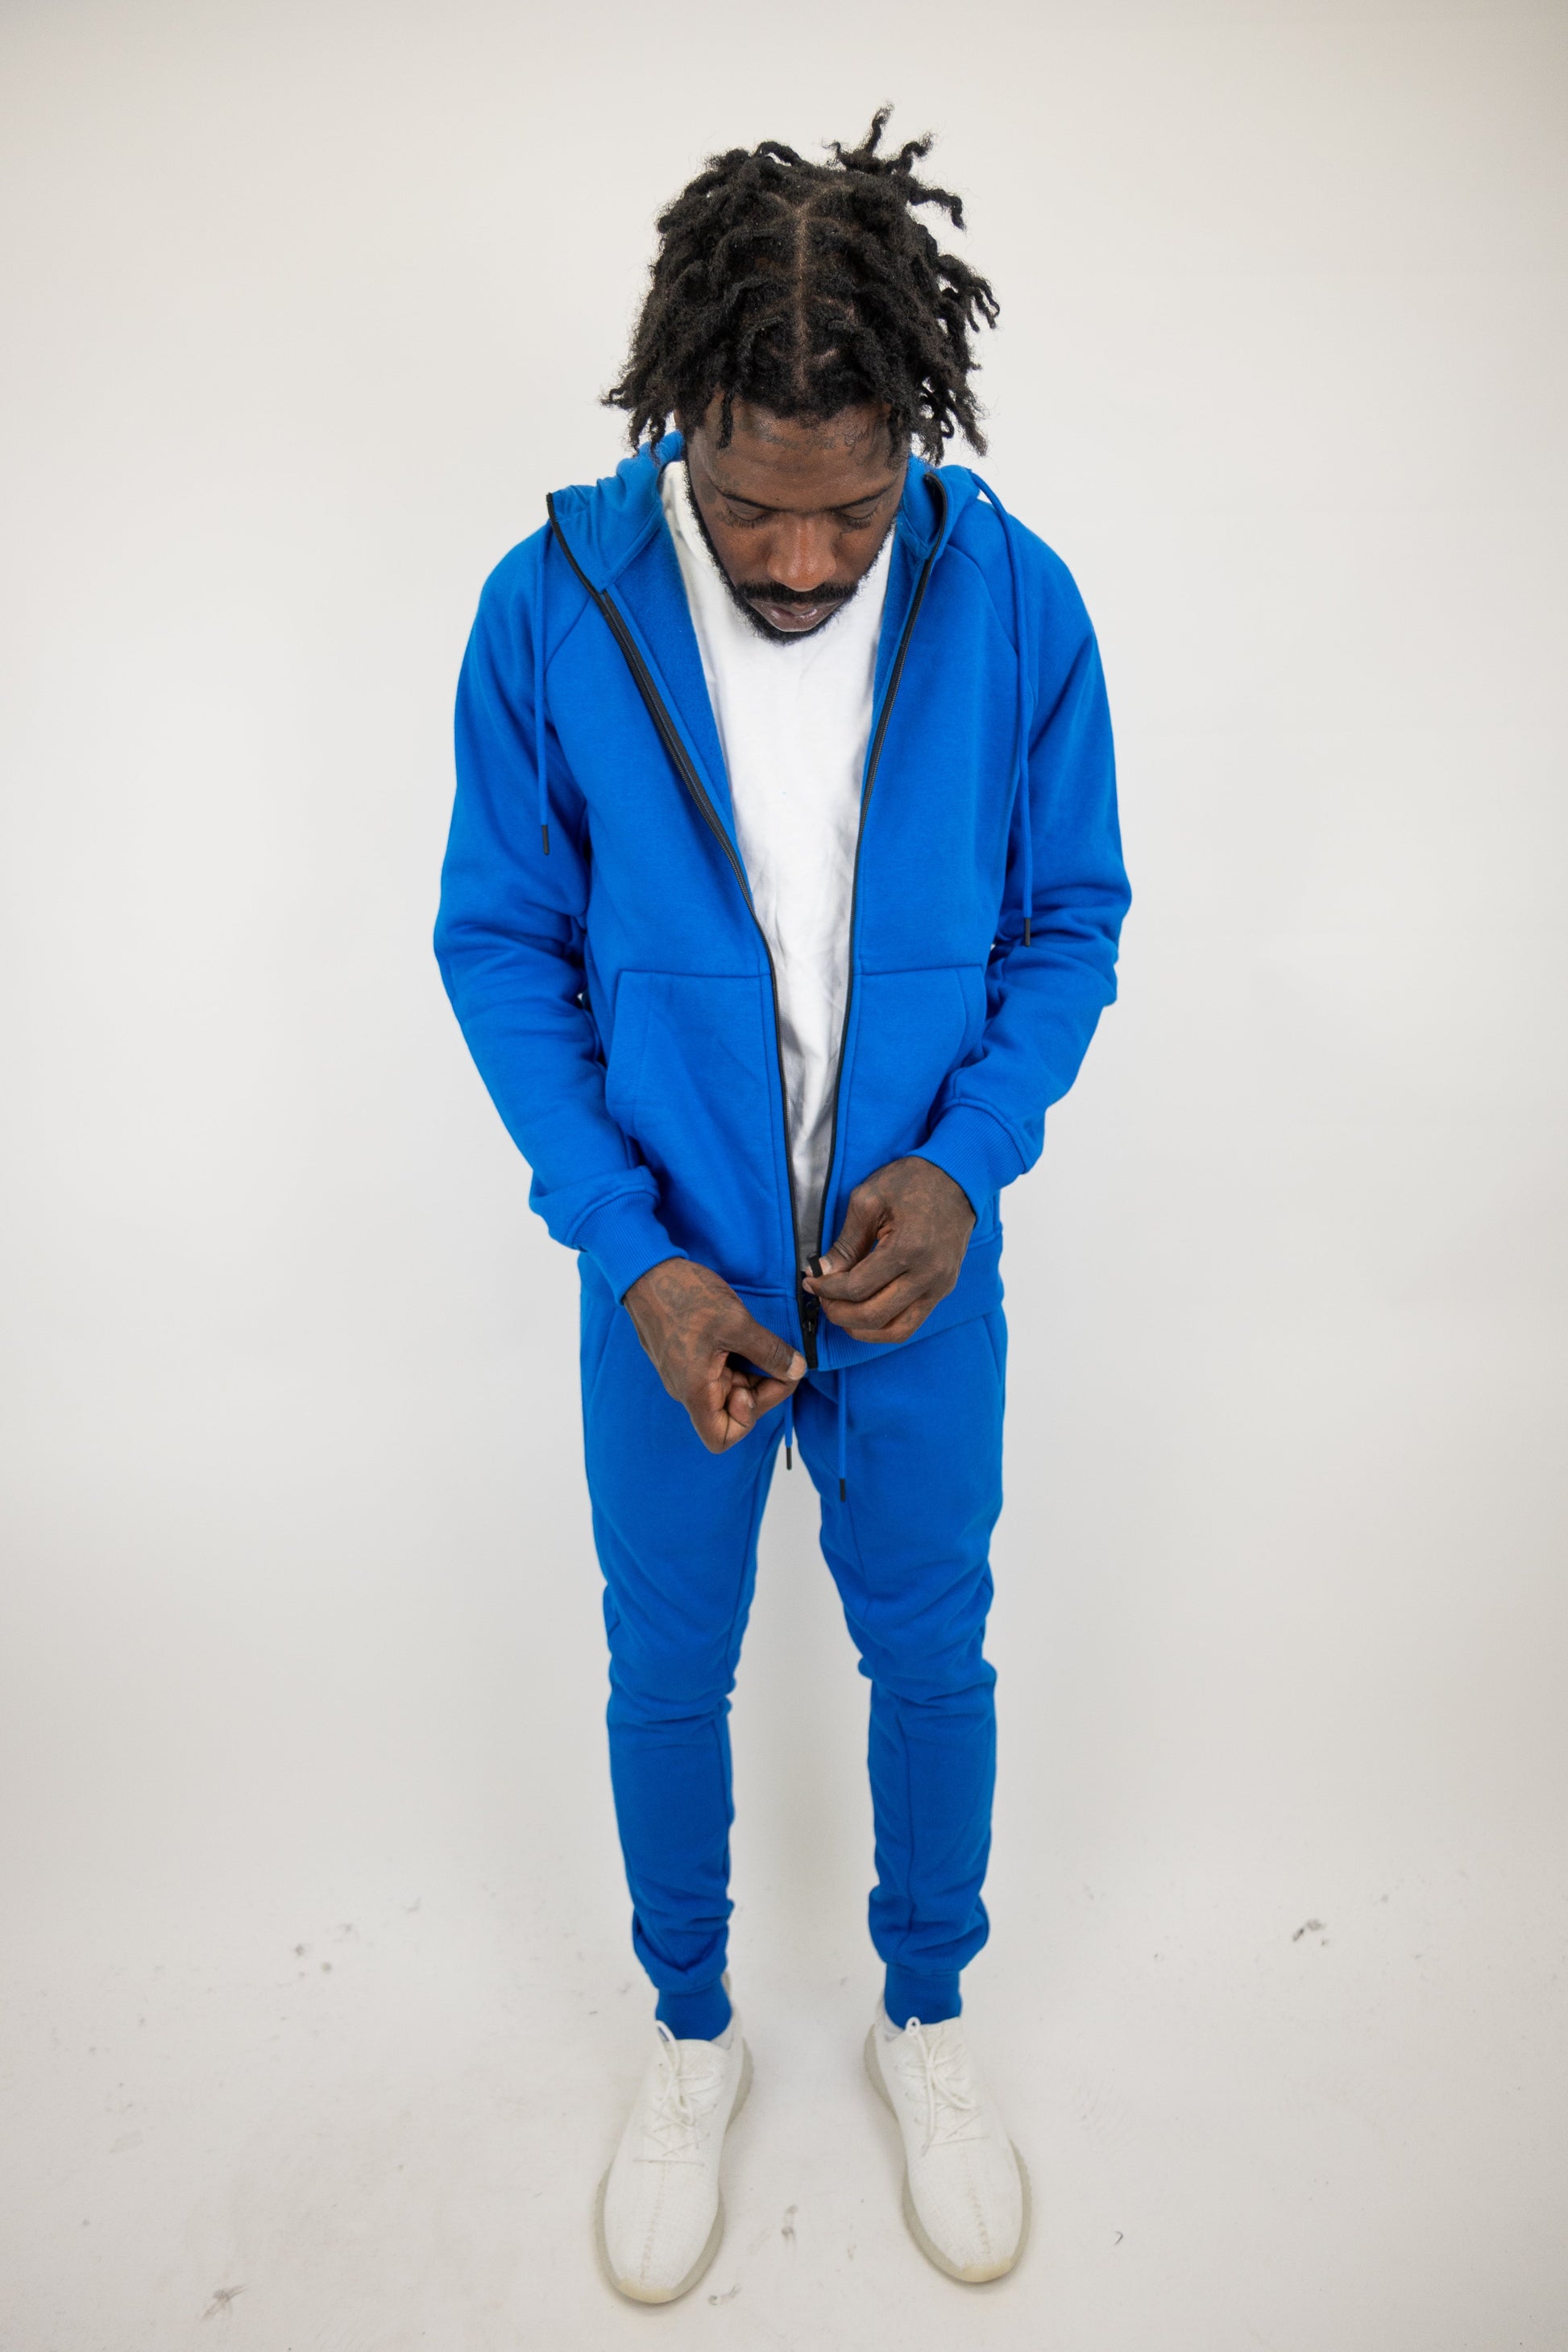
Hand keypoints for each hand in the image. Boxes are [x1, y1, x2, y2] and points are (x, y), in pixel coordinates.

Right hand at [624, 1257, 805, 1452]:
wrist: (647, 1271)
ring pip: (728, 1390)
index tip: (764, 1383)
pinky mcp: (689, 1358)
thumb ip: (768, 1351)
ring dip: (752, 1372)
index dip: (750, 1419)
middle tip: (779, 1358)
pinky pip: (719, 1371)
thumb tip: (797, 1370)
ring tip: (762, 1342)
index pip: (722, 1438)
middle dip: (761, 1389)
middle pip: (732, 1412)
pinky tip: (747, 1336)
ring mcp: (687, 1374)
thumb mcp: (735, 1322)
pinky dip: (739, 1360)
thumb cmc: (684, 1297)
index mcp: (695, 1390)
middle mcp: (688, 1389)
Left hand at [802, 1157, 974, 1344]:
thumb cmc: (911, 1182)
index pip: (857, 1287)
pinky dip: (884, 1327)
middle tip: (822, 1299)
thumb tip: (822, 1272)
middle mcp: (928, 1275)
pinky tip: (865, 1316)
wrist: (958, 1178)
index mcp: (908, 1249)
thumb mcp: (868, 1201)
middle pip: (873, 1315)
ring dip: (862, 1329)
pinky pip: (911, 1323)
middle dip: (839, 1313)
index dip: (827, 1289)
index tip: (811, 1281)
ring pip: (895, 1330)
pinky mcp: (943, 1289)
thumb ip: (845, 1242)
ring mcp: (940, 1286)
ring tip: (841, 1314)